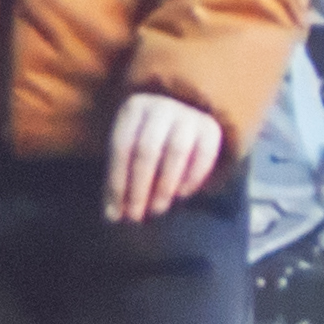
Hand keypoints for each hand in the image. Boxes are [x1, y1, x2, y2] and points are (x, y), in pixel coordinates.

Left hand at [106, 91, 226, 223]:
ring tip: (156, 209)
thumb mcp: (127, 151)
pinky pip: (204, 154)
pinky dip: (192, 178)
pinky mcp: (211, 127)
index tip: (116, 213)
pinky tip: (181, 195)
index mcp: (133, 109)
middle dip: (139, 188)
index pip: (122, 147)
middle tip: (136, 216)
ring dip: (165, 186)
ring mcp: (188, 115)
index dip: (118, 182)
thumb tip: (112, 215)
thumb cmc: (145, 142)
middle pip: (147, 150)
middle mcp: (161, 107)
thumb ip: (119, 179)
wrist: (181, 117)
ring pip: (177, 151)